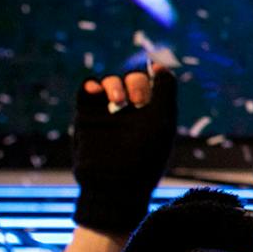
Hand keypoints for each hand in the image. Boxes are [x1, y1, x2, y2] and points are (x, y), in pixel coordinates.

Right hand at [72, 66, 178, 237]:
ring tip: (118, 101)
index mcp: (152, 112)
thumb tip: (158, 65)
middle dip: (135, 83)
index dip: (151, 80)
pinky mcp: (86, 117)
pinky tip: (97, 90)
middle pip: (130, 79)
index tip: (150, 92)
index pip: (151, 81)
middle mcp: (130, 111)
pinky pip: (86, 91)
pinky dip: (91, 85)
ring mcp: (107, 113)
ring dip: (114, 84)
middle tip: (136, 102)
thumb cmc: (144, 157)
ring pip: (108, 82)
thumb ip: (165, 89)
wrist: (115, 187)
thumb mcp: (163, 121)